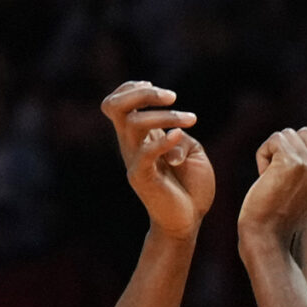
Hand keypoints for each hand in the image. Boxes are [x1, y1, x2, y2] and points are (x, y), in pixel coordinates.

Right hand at [102, 82, 212, 240]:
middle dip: (141, 94)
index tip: (154, 86)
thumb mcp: (190, 150)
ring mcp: (134, 160)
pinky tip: (181, 134)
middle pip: (115, 106)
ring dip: (164, 116)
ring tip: (191, 119)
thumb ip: (180, 132)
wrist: (188, 219)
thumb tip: (171, 132)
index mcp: (138, 136)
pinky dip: (163, 140)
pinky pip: (145, 154)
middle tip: (172, 96)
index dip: (130, 88)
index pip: (116, 103)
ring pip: (133, 125)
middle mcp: (130, 145)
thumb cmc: (190, 184)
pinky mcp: (142, 178)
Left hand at [239, 127, 306, 247]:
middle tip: (280, 175)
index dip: (302, 152)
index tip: (291, 178)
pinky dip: (263, 155)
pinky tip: (264, 175)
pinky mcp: (293, 162)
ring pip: (289, 134)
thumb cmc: (280, 217)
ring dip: (274, 152)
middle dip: (288, 148)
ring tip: (272, 176)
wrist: (267, 235)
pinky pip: (275, 140)